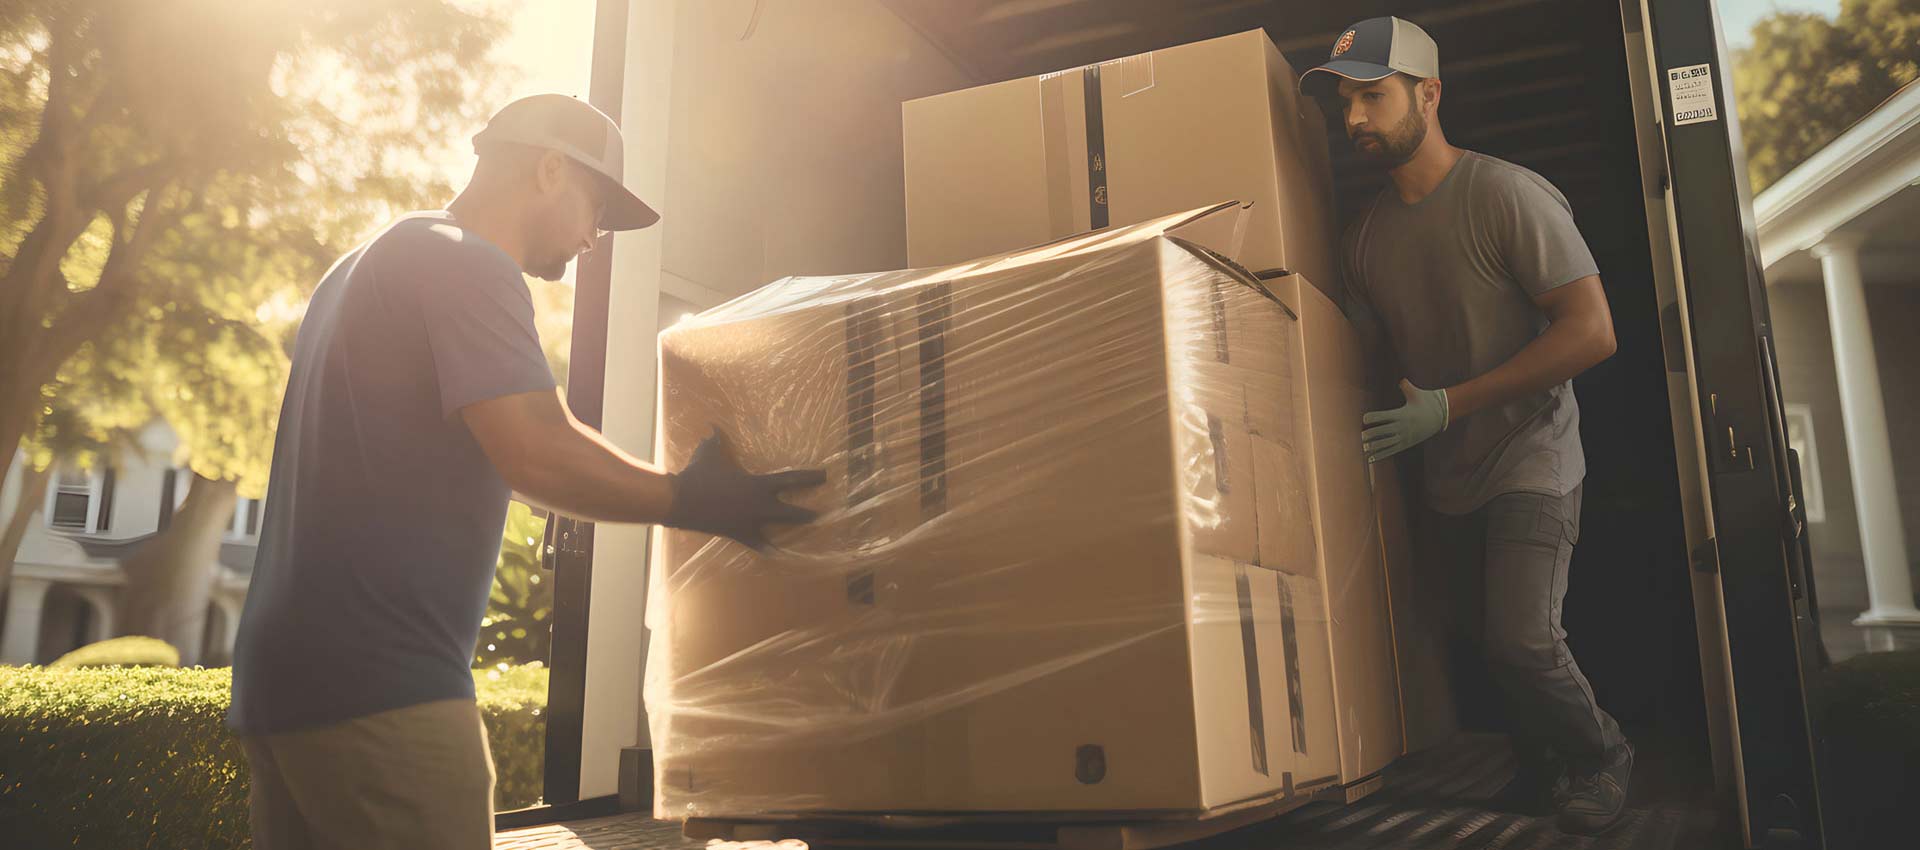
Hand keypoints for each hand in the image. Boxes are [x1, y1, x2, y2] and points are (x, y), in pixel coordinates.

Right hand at [665, 428, 825, 550]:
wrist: (681, 500)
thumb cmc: (698, 474)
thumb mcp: (708, 452)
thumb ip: (716, 440)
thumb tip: (713, 427)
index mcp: (758, 484)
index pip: (791, 480)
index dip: (810, 478)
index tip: (826, 476)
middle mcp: (760, 505)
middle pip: (793, 512)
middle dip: (810, 514)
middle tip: (825, 514)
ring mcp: (751, 522)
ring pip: (779, 528)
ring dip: (794, 530)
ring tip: (806, 536)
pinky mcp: (740, 534)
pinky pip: (759, 544)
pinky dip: (769, 550)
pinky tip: (780, 556)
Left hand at [1362, 379, 1449, 463]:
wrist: (1441, 415)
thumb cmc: (1426, 401)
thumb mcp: (1417, 393)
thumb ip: (1407, 387)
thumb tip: (1402, 381)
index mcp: (1402, 414)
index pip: (1384, 417)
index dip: (1373, 418)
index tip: (1364, 419)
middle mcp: (1403, 427)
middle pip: (1384, 432)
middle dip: (1371, 434)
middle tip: (1361, 436)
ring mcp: (1405, 436)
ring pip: (1387, 443)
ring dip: (1375, 447)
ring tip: (1364, 449)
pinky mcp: (1407, 443)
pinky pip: (1392, 450)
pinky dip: (1381, 454)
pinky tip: (1372, 458)